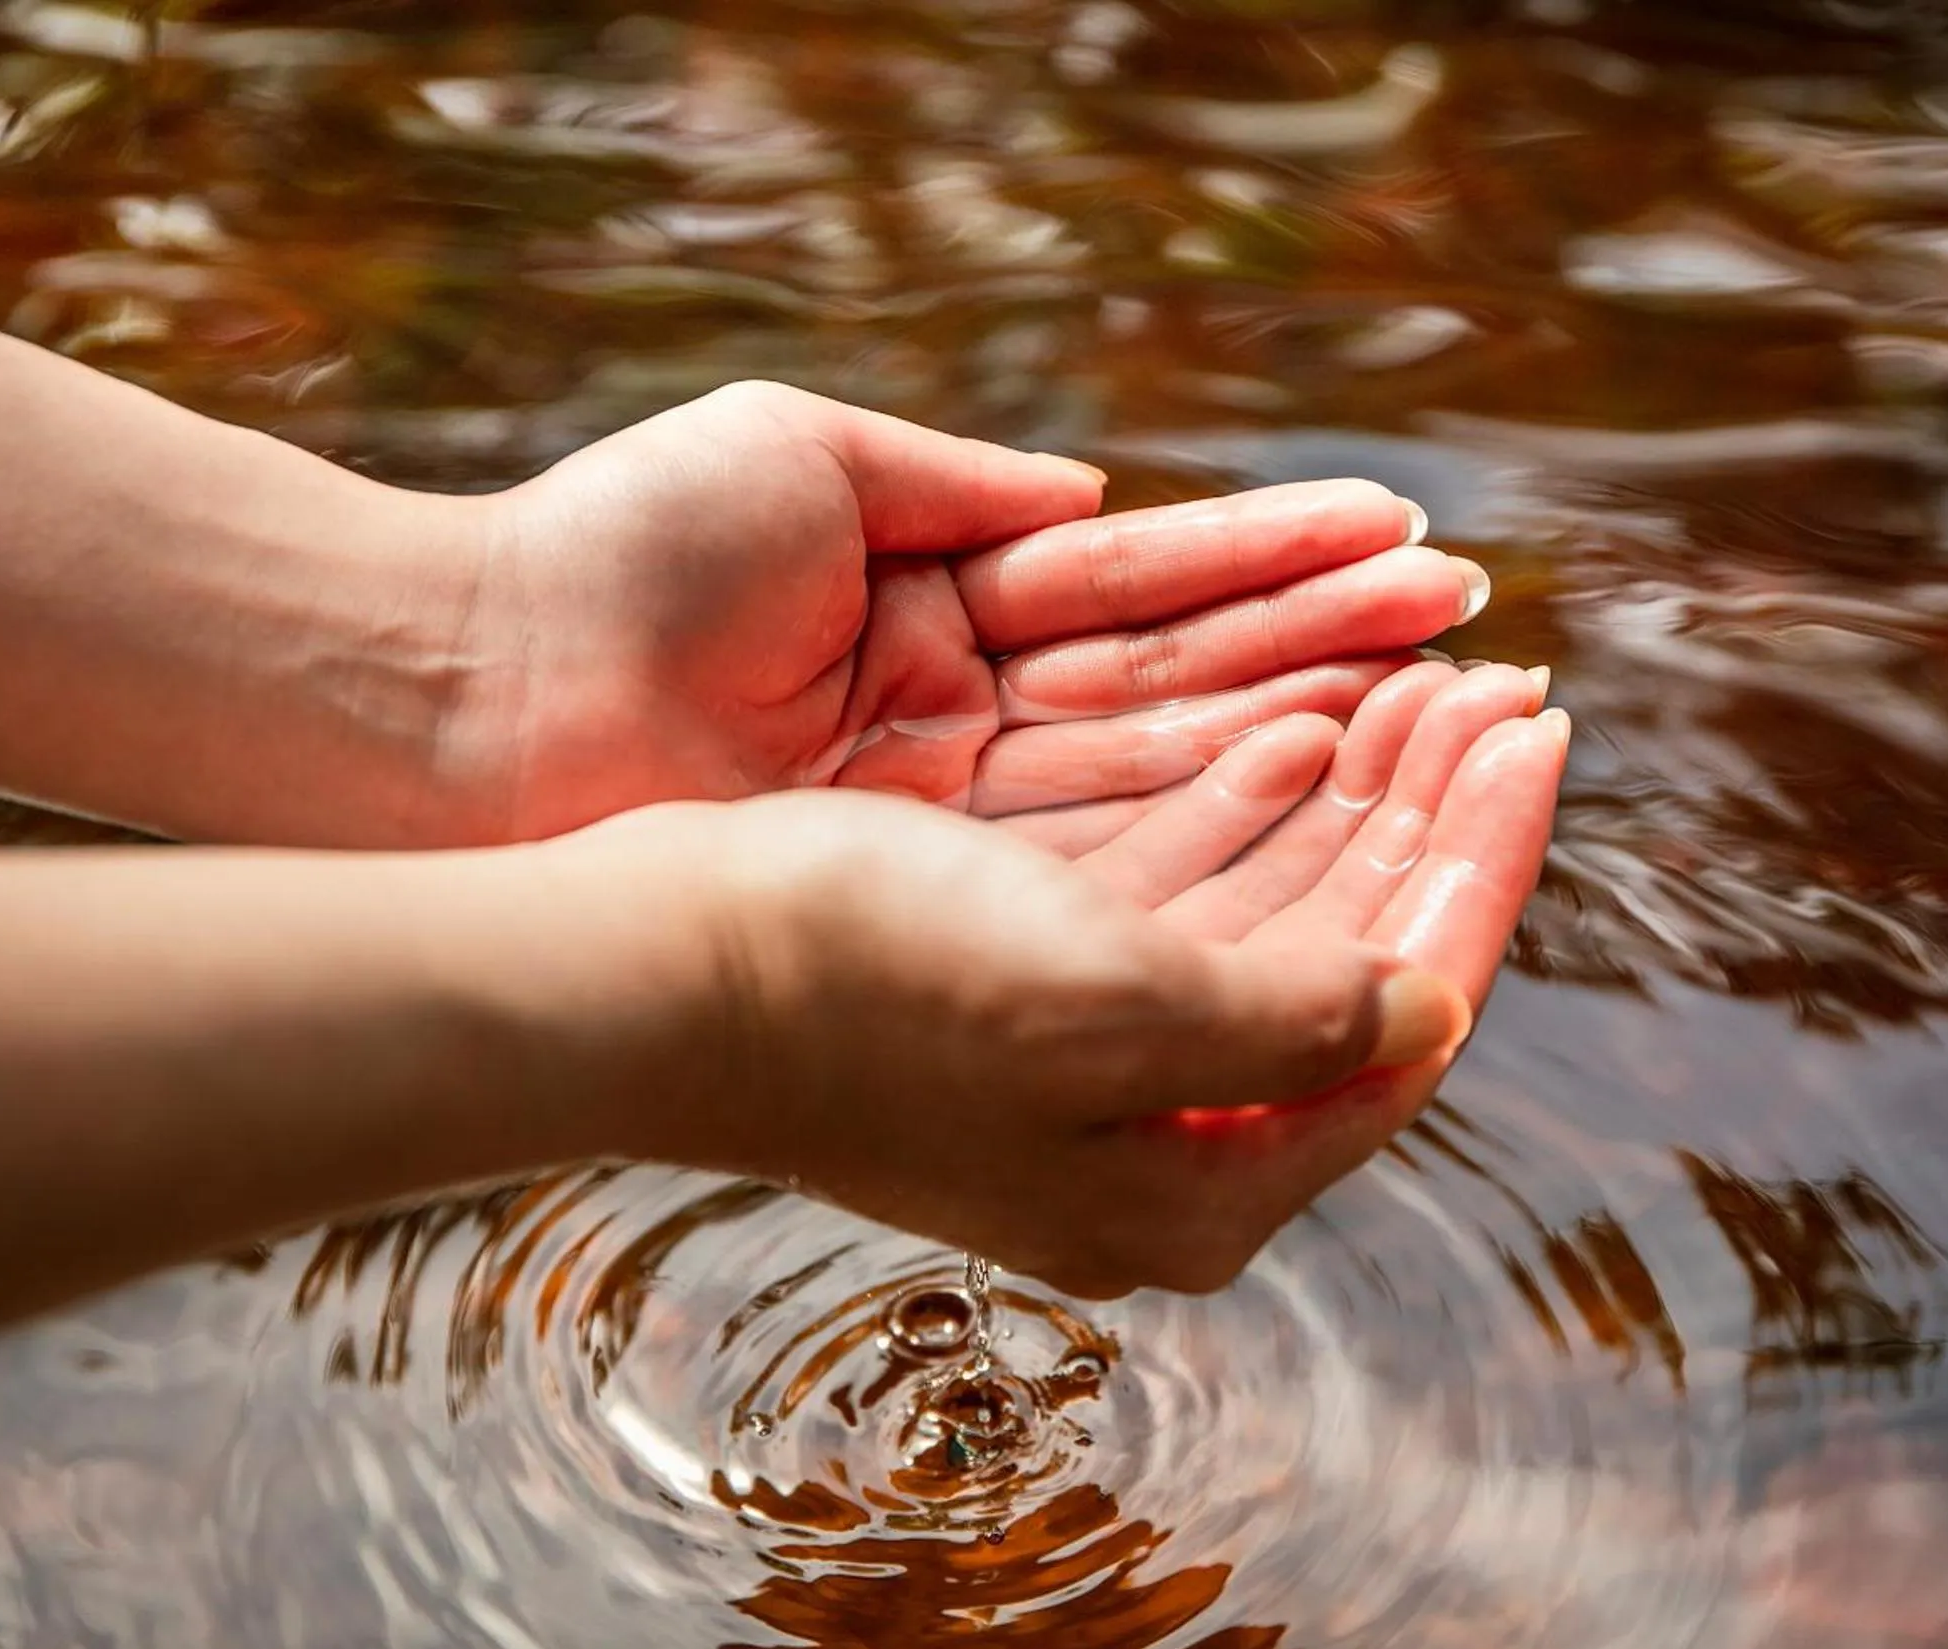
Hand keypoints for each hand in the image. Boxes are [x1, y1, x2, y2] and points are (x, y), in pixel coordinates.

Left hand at [438, 381, 1486, 838]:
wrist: (463, 703)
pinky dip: (1210, 817)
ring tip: (1448, 710)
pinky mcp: (924, 887)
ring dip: (1312, 735)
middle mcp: (964, 715)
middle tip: (1484, 640)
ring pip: (1168, 767)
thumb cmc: (613, 558)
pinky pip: (1098, 845)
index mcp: (938, 597)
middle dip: (1338, 655)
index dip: (1281, 560)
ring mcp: (952, 810)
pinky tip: (1325, 784)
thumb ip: (962, 482)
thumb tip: (1095, 489)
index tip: (1409, 542)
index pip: (1147, 579)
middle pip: (1185, 680)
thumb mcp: (803, 462)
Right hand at [488, 660, 1562, 1297]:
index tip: (1543, 735)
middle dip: (1430, 819)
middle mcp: (1155, 1143)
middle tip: (1502, 686)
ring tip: (1423, 682)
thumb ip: (1292, 1022)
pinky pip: (1179, 895)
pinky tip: (1297, 730)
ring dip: (1352, 801)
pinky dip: (1245, 813)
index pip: (1404, 1013)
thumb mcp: (1108, 1012)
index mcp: (1197, 1183)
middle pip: (1351, 962)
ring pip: (1272, 917)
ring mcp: (1084, 1071)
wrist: (652, 969)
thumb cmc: (869, 988)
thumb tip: (1434, 1010)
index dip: (1484, 867)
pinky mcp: (1022, 994)